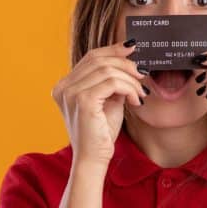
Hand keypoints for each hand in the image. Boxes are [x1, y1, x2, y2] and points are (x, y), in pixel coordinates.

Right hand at [51, 39, 148, 164]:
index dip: (113, 49)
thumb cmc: (101, 133)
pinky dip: (129, 88)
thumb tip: (130, 61)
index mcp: (65, 86)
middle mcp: (64, 87)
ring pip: (108, 70)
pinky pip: (112, 82)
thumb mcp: (108, 100)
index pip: (90, 57)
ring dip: (130, 80)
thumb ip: (113, 81)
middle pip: (98, 59)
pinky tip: (136, 100)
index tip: (132, 48)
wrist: (94, 159)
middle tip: (142, 73)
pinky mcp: (83, 101)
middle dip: (125, 63)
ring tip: (140, 93)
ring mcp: (71, 93)